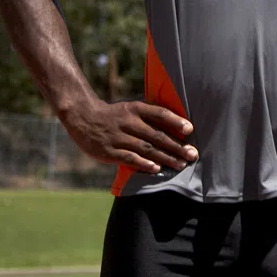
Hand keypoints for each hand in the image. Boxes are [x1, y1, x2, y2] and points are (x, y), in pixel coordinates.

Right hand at [61, 97, 194, 173]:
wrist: (83, 118)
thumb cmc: (115, 115)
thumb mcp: (131, 108)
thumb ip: (150, 115)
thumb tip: (178, 125)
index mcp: (136, 109)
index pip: (159, 114)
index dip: (175, 121)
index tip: (190, 130)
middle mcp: (128, 122)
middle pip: (157, 135)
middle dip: (176, 146)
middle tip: (192, 154)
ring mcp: (118, 137)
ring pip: (146, 148)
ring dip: (165, 157)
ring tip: (180, 164)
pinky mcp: (109, 151)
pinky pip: (129, 158)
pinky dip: (143, 164)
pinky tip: (156, 168)